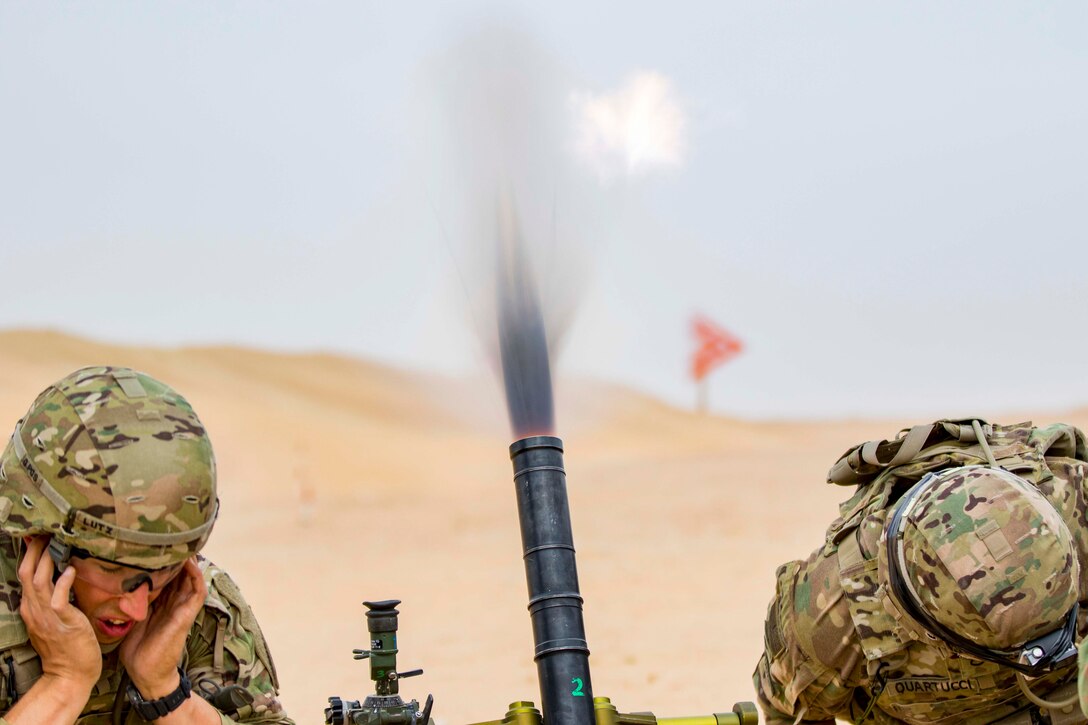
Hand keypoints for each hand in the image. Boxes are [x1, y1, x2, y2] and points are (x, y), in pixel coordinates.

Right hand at [17, 536, 101, 693]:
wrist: (69, 676)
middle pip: (27, 572)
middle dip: (35, 548)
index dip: (31, 552)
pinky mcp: (63, 622)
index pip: (25, 573)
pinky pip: (57, 598)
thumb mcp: (54, 618)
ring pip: (38, 580)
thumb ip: (54, 598)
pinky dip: (63, 581)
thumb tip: (64, 574)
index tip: (42, 534)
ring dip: (46, 558)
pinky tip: (71, 570)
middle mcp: (34, 609)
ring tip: (57, 541)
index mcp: (31, 607)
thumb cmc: (68, 647)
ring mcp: (46, 616)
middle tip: (48, 530)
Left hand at [120, 557, 206, 697]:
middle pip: (182, 574)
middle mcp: (175, 603)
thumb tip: (115, 584)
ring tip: (186, 544)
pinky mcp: (185, 617)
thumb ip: (130, 601)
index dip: (167, 560)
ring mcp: (182, 609)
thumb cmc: (137, 649)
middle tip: (176, 536)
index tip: (160, 543)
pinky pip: (196, 593)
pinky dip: (196, 577)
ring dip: (191, 562)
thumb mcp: (131, 618)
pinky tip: (191, 564)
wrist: (144, 673)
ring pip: (192, 579)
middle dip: (180, 556)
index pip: (169, 576)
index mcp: (162, 603)